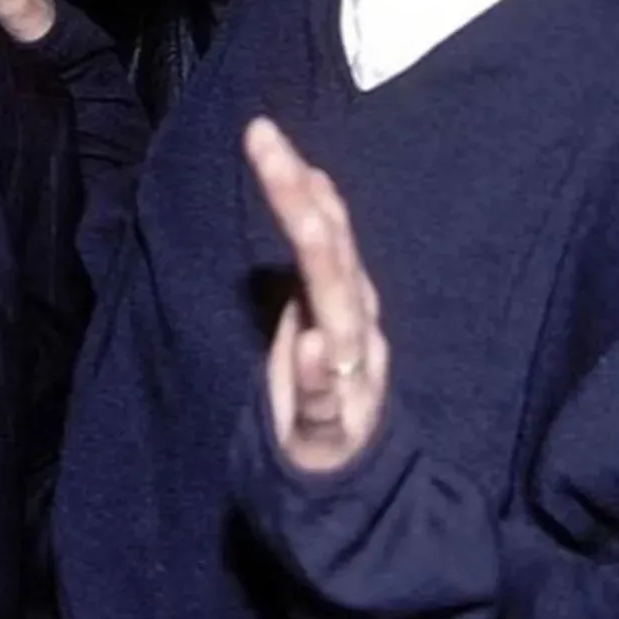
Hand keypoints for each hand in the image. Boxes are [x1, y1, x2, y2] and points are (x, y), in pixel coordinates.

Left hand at [244, 118, 388, 473]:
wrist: (351, 482)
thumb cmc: (328, 389)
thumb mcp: (320, 313)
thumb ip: (320, 257)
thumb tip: (311, 187)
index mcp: (345, 301)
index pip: (325, 232)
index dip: (299, 184)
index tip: (264, 136)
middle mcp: (354, 327)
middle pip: (330, 256)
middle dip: (301, 199)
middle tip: (267, 144)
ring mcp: (348, 376)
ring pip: (339, 316)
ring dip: (325, 265)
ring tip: (308, 216)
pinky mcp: (333, 428)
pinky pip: (327, 403)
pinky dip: (318, 374)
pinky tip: (310, 345)